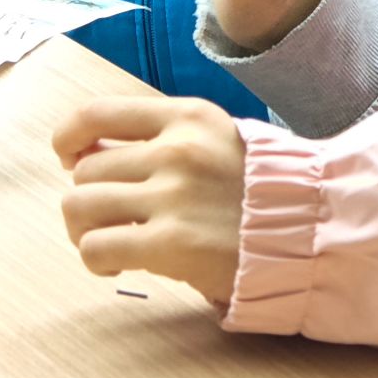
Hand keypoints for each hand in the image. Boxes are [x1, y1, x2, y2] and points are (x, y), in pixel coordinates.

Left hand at [52, 96, 246, 301]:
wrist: (310, 231)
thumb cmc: (257, 190)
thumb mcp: (217, 138)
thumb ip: (162, 137)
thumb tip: (85, 152)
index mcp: (188, 116)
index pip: (97, 112)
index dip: (68, 136)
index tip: (67, 155)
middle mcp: (176, 149)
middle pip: (86, 168)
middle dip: (86, 196)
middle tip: (107, 218)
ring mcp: (173, 196)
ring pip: (80, 205)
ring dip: (84, 229)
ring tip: (109, 243)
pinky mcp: (170, 243)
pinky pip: (96, 247)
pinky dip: (95, 260)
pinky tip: (116, 265)